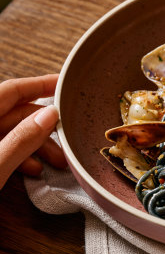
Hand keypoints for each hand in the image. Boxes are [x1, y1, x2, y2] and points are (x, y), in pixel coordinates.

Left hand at [0, 74, 67, 188]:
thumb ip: (22, 139)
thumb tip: (49, 115)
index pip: (11, 91)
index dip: (39, 84)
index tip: (63, 83)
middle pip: (15, 114)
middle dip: (44, 125)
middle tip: (68, 137)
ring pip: (11, 133)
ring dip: (36, 145)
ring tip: (57, 161)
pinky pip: (3, 150)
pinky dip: (21, 157)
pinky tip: (34, 170)